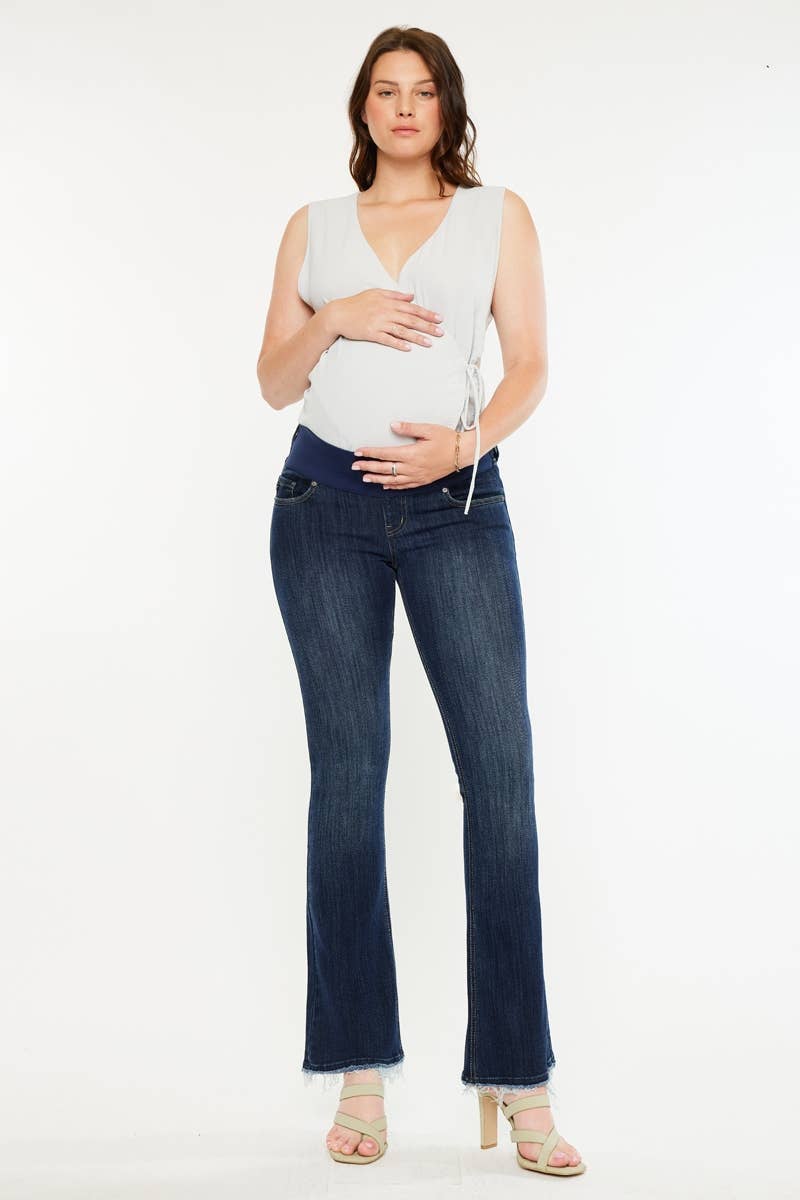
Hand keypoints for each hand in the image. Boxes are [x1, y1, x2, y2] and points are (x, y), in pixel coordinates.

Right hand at [326, 289, 443, 350]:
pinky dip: (398, 343)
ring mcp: (378, 323)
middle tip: (441, 333)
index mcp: (388, 302)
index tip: (439, 319)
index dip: (427, 314)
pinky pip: (387, 339)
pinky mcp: (371, 333)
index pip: (412, 308)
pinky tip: (408, 348)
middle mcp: (385, 312)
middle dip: (427, 326)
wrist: (338, 314)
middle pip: (410, 319)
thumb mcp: (376, 294)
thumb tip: (412, 296)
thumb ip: (395, 295)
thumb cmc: (357, 303)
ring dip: (416, 337)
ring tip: (429, 343)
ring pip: (402, 330)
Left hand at [352, 422, 476, 488]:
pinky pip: (404, 486)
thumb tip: (392, 425)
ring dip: (377, 479)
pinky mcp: (423, 480)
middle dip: (368, 467)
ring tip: (365, 478)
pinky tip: (385, 486)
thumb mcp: (428, 429)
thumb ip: (408, 428)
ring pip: (393, 480)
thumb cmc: (447, 438)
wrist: (464, 453)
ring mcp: (417, 476)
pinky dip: (393, 486)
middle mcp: (412, 468)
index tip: (357, 452)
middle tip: (354, 467)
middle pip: (385, 469)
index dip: (370, 453)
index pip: (385, 454)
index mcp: (412, 454)